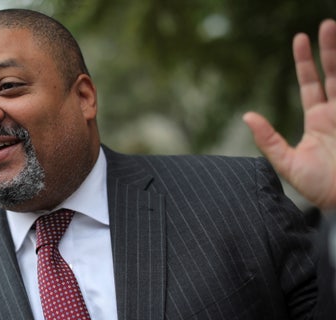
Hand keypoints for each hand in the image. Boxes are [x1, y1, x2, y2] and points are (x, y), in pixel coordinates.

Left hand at [244, 19, 335, 210]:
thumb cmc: (318, 187)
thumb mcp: (287, 163)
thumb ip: (268, 140)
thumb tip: (247, 116)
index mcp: (318, 121)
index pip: (311, 84)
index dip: (306, 62)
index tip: (301, 38)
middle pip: (333, 74)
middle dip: (329, 50)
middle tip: (325, 25)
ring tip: (335, 29)